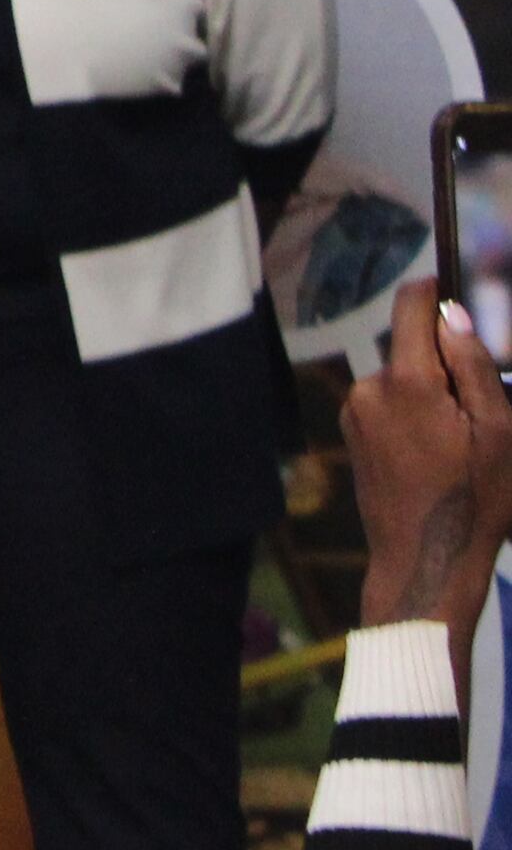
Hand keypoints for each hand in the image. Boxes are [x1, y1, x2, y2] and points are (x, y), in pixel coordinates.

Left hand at [345, 282, 511, 659]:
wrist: (426, 562)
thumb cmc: (475, 501)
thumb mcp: (498, 431)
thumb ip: (472, 366)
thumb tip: (452, 312)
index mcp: (407, 381)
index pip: (413, 307)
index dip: (436, 292)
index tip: (457, 287)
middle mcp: (370, 388)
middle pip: (414, 349)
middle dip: (447, 364)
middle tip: (482, 408)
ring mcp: (356, 411)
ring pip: (404, 380)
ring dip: (433, 394)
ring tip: (463, 442)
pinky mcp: (353, 433)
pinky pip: (390, 405)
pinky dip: (415, 415)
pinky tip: (439, 455)